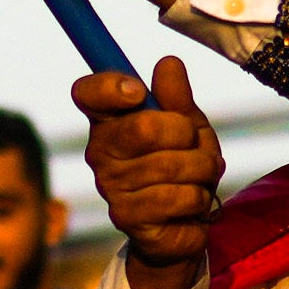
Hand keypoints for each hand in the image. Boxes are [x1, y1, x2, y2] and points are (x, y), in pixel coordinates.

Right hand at [73, 60, 223, 281]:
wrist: (183, 225)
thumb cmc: (182, 166)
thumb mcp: (187, 126)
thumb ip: (177, 97)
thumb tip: (168, 63)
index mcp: (110, 121)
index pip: (88, 93)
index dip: (109, 87)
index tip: (138, 91)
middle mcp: (101, 152)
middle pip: (145, 126)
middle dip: (186, 135)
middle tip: (193, 147)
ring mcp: (111, 187)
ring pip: (172, 165)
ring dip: (201, 170)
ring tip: (197, 178)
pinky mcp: (128, 218)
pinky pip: (178, 197)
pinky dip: (198, 198)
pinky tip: (190, 203)